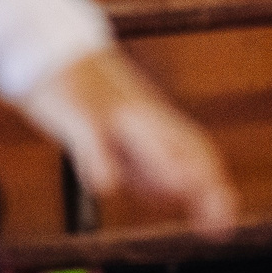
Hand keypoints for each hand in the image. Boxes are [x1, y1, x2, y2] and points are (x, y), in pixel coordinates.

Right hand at [19, 46, 238, 231]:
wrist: (47, 48)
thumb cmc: (87, 99)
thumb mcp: (121, 136)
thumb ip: (146, 165)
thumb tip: (179, 194)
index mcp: (155, 123)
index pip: (197, 151)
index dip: (214, 186)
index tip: (224, 224)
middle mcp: (143, 116)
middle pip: (182, 145)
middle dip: (204, 181)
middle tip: (220, 218)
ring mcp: (111, 111)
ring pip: (144, 135)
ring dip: (164, 164)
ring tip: (182, 188)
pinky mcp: (76, 109)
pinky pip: (90, 134)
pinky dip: (98, 159)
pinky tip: (104, 185)